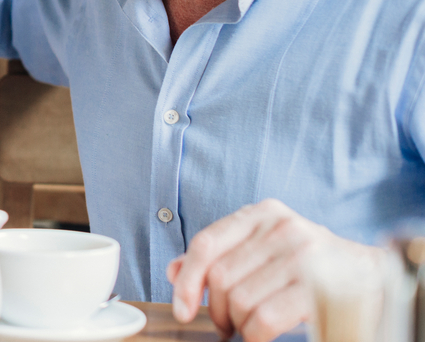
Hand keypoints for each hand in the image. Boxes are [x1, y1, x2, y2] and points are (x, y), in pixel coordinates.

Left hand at [168, 198, 382, 341]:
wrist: (371, 275)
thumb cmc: (309, 264)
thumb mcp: (262, 249)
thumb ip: (219, 256)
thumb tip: (173, 271)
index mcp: (262, 213)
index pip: (206, 243)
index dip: (187, 279)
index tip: (182, 308)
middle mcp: (281, 227)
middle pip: (221, 277)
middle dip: (216, 309)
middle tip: (225, 325)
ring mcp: (302, 255)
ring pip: (240, 300)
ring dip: (238, 324)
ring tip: (248, 328)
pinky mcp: (317, 287)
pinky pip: (263, 318)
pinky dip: (254, 335)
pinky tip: (260, 335)